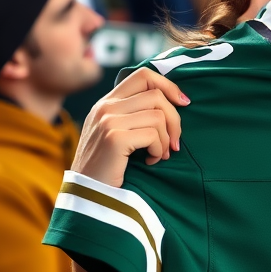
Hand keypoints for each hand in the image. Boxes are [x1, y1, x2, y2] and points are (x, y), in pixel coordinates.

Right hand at [72, 67, 188, 187]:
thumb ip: (135, 116)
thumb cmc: (109, 168)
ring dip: (166, 140)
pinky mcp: (114, 138)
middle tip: (174, 143)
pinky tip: (151, 162)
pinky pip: (153, 135)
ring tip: (159, 155)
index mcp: (106, 102)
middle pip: (156, 95)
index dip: (169, 86)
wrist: (87, 196)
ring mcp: (108, 121)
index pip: (143, 75)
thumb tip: (175, 104)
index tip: (184, 103)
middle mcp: (105, 107)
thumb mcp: (118, 134)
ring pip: (158, 115)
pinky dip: (159, 151)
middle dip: (175, 120)